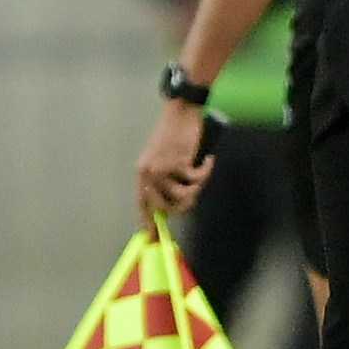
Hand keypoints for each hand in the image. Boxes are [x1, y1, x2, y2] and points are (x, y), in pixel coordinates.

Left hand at [135, 100, 215, 216]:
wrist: (180, 113)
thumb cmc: (172, 136)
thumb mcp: (161, 160)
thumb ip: (162, 181)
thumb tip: (170, 206)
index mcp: (141, 173)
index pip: (142, 203)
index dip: (148, 221)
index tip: (154, 236)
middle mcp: (148, 173)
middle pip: (166, 207)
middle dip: (182, 207)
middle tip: (193, 195)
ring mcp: (162, 169)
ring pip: (183, 196)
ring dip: (196, 188)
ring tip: (200, 174)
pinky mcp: (178, 162)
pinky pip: (196, 180)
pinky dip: (205, 171)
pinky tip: (207, 161)